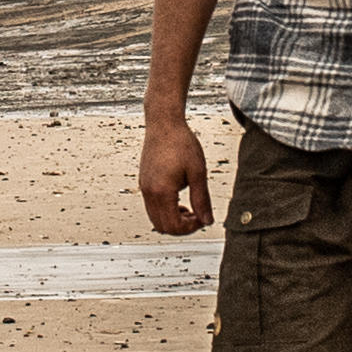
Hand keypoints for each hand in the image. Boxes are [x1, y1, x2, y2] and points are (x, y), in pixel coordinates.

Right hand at [138, 113, 212, 236]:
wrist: (164, 124)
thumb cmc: (180, 142)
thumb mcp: (198, 172)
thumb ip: (202, 199)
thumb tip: (207, 219)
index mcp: (162, 191)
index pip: (174, 225)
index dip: (191, 228)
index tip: (203, 219)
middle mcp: (149, 192)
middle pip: (162, 227)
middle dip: (182, 227)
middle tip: (197, 217)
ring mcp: (144, 188)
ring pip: (155, 219)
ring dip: (173, 220)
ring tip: (189, 209)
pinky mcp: (144, 183)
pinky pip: (152, 208)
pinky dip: (165, 211)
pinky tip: (179, 200)